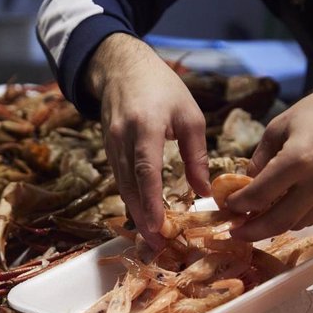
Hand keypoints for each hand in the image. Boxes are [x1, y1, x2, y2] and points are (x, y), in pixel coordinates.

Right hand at [85, 34, 209, 247]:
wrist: (122, 69)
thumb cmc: (162, 88)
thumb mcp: (189, 116)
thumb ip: (196, 155)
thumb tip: (203, 192)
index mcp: (145, 127)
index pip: (146, 171)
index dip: (151, 202)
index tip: (159, 226)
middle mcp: (123, 139)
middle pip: (130, 186)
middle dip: (142, 217)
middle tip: (157, 244)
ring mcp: (111, 146)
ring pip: (122, 186)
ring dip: (135, 213)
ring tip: (151, 236)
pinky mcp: (108, 150)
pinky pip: (119, 180)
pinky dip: (130, 199)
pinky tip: (142, 214)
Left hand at [227, 69, 312, 240]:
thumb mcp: (281, 125)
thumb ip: (260, 158)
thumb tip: (246, 183)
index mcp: (297, 161)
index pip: (257, 196)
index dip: (237, 204)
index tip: (227, 204)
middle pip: (276, 223)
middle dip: (250, 232)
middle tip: (234, 232)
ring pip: (295, 224)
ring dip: (272, 228)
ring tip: (254, 222)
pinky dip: (293, 220)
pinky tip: (280, 213)